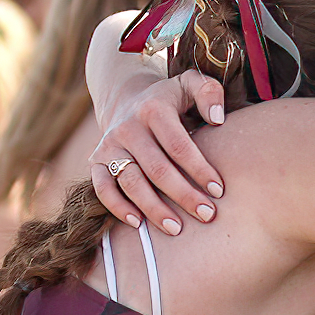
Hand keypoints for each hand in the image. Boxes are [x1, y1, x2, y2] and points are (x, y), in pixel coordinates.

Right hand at [90, 71, 229, 234]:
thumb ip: (209, 93)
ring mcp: (109, 145)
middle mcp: (128, 128)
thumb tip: (217, 119)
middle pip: (157, 169)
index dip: (199, 170)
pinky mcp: (96, 161)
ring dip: (153, 208)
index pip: (179, 146)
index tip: (219, 191)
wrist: (127, 100)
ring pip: (130, 182)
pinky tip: (138, 224)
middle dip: (184, 195)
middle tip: (207, 215)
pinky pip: (102, 188)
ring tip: (177, 229)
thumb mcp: (190, 84)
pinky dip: (117, 207)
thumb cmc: (170, 100)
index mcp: (154, 109)